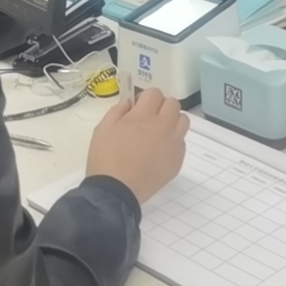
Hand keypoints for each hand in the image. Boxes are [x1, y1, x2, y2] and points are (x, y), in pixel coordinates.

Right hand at [85, 88, 188, 203]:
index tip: (137, 107)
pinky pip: (182, 142)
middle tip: (148, 118)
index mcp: (143, 117)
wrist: (116, 191)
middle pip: (173, 104)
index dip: (145, 98)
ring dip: (172, 121)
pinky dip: (173, 141)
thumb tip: (130, 103)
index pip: (155, 93)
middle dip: (160, 106)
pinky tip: (159, 151)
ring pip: (183, 121)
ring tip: (158, 132)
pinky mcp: (178, 160)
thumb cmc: (105, 159)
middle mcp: (163, 127)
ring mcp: (173, 144)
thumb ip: (117, 111)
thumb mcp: (102, 129)